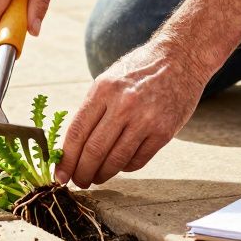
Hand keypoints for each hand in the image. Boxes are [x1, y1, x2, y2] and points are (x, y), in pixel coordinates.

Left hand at [56, 39, 208, 187]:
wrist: (180, 58)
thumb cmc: (139, 70)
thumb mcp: (108, 79)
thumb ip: (92, 109)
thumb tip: (72, 147)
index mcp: (104, 89)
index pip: (77, 132)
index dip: (67, 159)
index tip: (60, 175)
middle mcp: (123, 104)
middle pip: (94, 151)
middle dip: (81, 172)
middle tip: (78, 182)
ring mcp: (145, 120)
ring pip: (115, 160)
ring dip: (102, 175)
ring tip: (96, 178)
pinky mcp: (163, 132)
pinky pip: (137, 161)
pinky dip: (125, 168)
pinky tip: (120, 165)